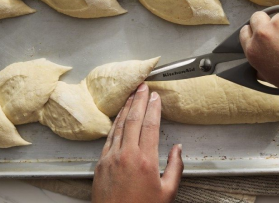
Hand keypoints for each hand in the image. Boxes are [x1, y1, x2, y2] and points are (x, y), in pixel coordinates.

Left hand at [92, 84, 182, 202]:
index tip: (155, 96)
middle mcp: (126, 155)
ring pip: (119, 126)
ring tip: (131, 96)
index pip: (150, 125)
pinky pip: (109, 137)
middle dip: (138, 100)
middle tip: (142, 86)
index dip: (153, 107)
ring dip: (125, 108)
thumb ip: (175, 167)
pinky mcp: (100, 163)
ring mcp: (111, 158)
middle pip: (133, 119)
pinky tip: (118, 118)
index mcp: (145, 161)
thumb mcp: (167, 192)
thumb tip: (178, 149)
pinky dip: (115, 124)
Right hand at [239, 4, 278, 100]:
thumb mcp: (270, 78)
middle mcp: (262, 35)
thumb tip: (259, 56)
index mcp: (253, 51)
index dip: (254, 32)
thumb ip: (260, 64)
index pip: (245, 32)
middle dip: (265, 22)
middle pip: (257, 17)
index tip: (261, 33)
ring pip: (278, 16)